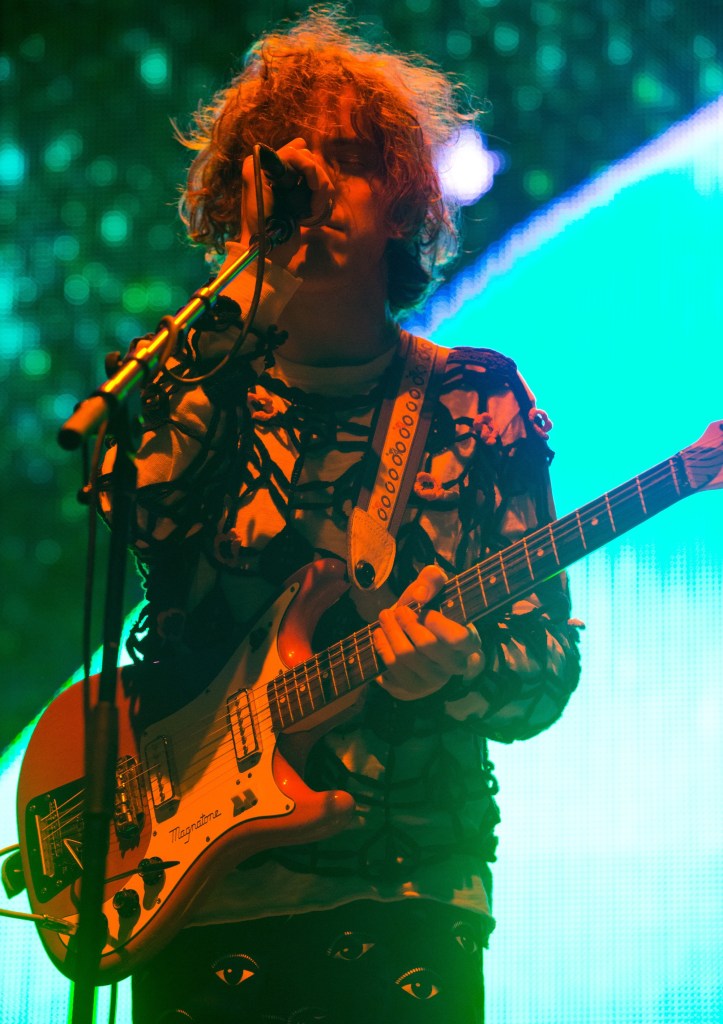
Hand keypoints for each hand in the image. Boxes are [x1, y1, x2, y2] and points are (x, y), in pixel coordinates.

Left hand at [238, 138, 334, 266]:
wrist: (270, 251)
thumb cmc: (259, 222)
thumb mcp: (255, 186)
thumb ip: (262, 161)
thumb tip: (288, 145)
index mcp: (268, 165)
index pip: (297, 151)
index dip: (309, 167)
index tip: (312, 186)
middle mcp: (282, 171)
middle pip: (312, 161)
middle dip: (317, 183)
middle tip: (312, 206)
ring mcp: (294, 185)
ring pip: (321, 175)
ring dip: (321, 196)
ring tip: (311, 214)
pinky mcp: (304, 199)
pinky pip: (323, 189)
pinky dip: (322, 202)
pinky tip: (311, 215)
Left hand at [373, 565, 484, 700]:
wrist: (421, 645)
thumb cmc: (431, 613)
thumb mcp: (435, 591)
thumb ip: (431, 580)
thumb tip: (419, 593)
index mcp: (469, 643)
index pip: (458, 637)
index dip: (436, 622)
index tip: (423, 610)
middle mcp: (454, 667)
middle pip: (426, 646)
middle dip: (406, 623)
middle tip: (396, 610)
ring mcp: (433, 682)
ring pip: (405, 657)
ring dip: (389, 633)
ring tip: (384, 618)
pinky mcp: (412, 690)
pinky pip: (391, 670)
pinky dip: (381, 648)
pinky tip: (379, 636)